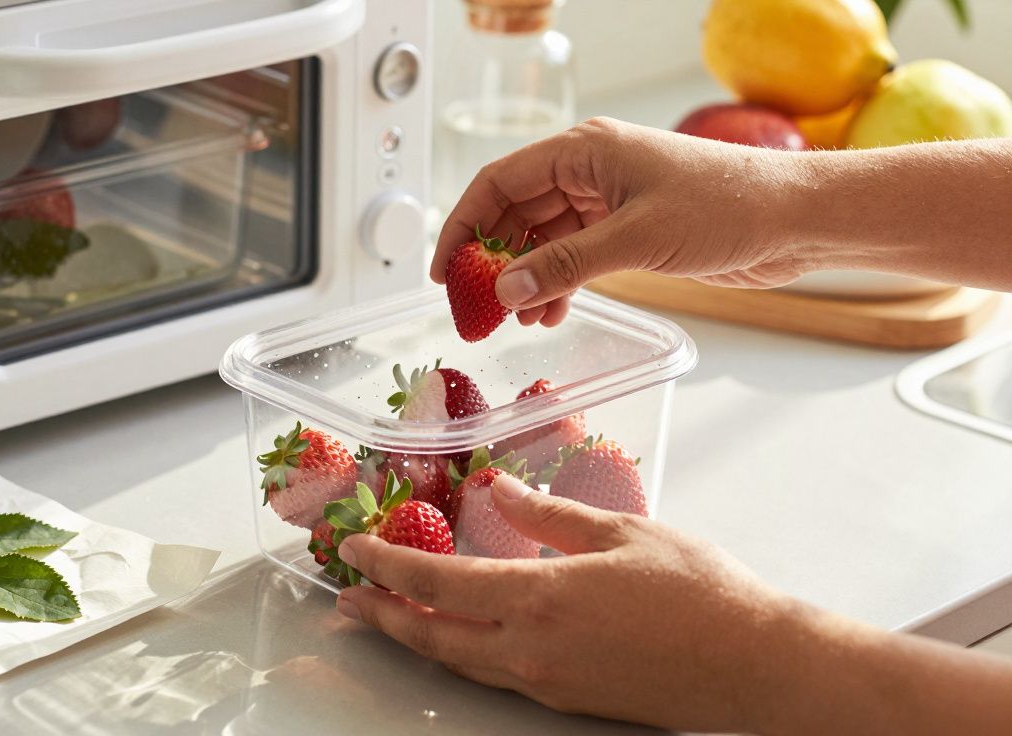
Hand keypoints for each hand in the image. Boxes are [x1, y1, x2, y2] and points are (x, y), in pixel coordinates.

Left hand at [334, 475, 803, 731]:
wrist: (754, 665)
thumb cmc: (698, 592)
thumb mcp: (620, 532)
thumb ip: (549, 516)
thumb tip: (500, 494)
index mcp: (538, 599)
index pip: (436, 581)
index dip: (388, 564)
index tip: (357, 549)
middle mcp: (530, 649)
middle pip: (431, 635)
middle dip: (382, 614)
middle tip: (348, 596)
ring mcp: (547, 682)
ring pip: (458, 661)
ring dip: (414, 637)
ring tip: (386, 617)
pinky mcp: (568, 699)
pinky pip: (494, 675)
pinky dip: (460, 652)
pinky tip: (459, 636)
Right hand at [432, 118, 821, 325]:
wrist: (795, 219)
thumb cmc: (728, 207)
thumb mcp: (637, 237)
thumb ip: (566, 264)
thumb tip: (506, 289)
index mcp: (584, 150)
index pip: (499, 183)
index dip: (464, 225)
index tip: (445, 272)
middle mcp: (590, 170)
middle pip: (516, 212)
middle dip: (494, 259)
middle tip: (477, 307)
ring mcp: (610, 200)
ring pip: (544, 238)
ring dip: (527, 277)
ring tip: (517, 319)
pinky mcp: (631, 229)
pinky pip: (574, 254)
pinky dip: (558, 283)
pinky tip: (551, 312)